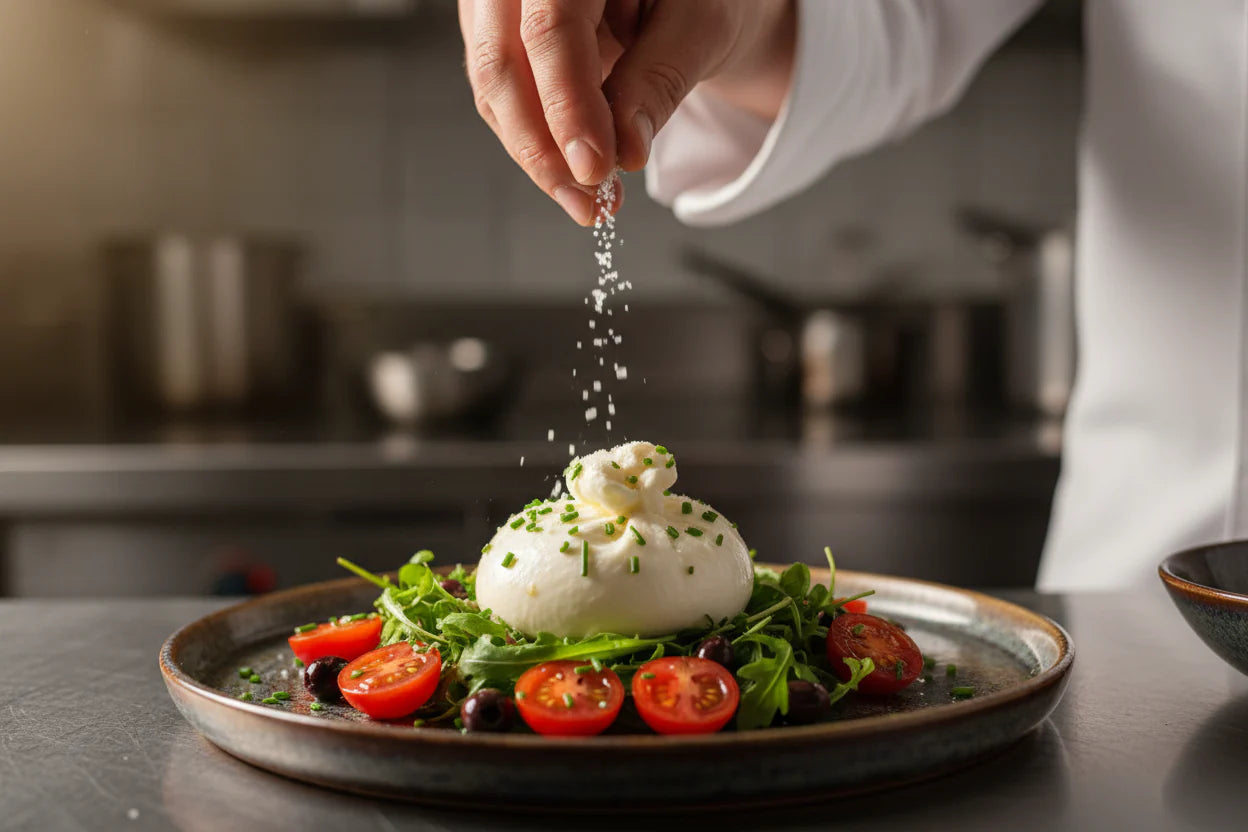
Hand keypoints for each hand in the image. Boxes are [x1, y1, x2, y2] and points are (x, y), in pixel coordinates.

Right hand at [459, 0, 795, 224]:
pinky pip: (503, 100)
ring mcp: (500, 6)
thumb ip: (658, 80)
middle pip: (501, 62)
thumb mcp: (699, 27)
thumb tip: (625, 150)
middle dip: (543, 146)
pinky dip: (538, 145)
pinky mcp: (497, 39)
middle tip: (589, 199)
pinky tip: (576, 176)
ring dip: (538, 156)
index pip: (549, 28)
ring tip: (590, 200)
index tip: (594, 168)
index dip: (567, 105)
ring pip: (493, 89)